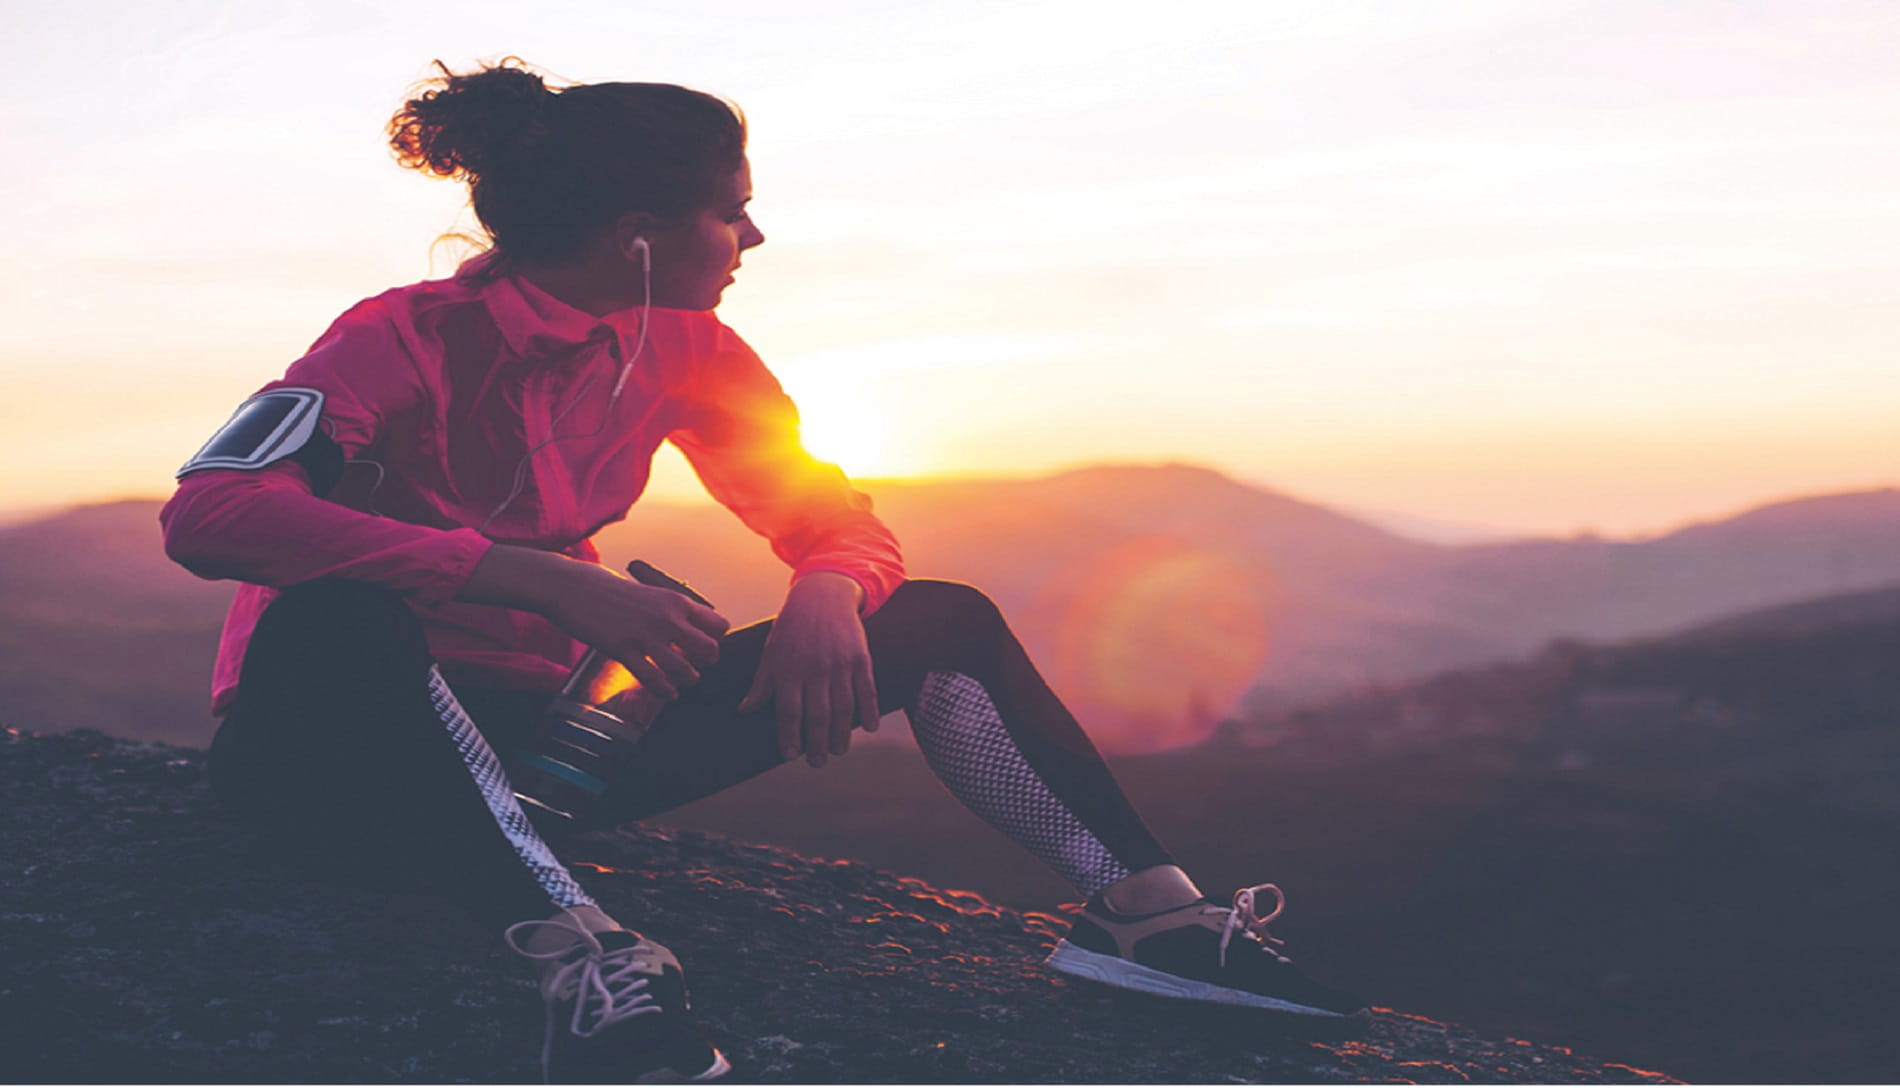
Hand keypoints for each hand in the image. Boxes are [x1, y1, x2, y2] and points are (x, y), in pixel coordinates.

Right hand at [458, 545, 728, 699]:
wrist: (571, 586)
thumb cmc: (607, 588)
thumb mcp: (647, 591)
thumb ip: (667, 608)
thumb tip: (682, 622)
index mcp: (675, 600)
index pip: (718, 625)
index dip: (715, 640)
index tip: (704, 647)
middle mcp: (666, 617)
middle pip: (709, 650)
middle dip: (707, 663)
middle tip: (697, 667)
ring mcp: (645, 634)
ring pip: (684, 670)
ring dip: (687, 680)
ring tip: (683, 684)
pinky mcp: (623, 649)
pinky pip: (653, 678)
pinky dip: (665, 690)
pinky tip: (669, 695)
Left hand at [739, 573, 877, 767]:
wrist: (822, 594)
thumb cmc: (791, 627)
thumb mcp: (771, 652)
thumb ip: (761, 683)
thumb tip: (745, 711)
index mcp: (788, 668)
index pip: (788, 710)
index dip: (789, 735)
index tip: (790, 756)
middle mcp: (814, 668)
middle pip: (817, 714)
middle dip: (816, 743)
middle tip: (817, 762)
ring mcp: (839, 663)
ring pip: (843, 707)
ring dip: (841, 733)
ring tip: (838, 751)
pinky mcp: (860, 657)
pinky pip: (866, 689)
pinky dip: (870, 709)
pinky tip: (870, 727)